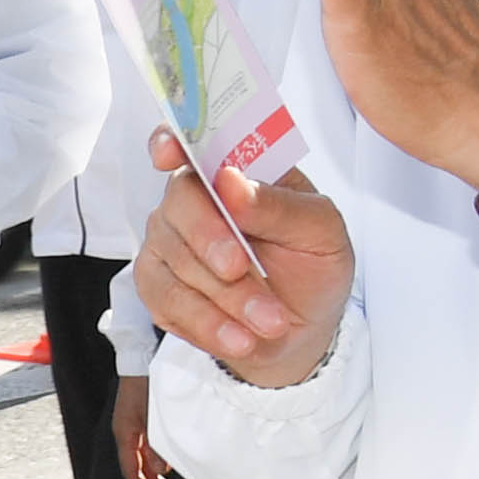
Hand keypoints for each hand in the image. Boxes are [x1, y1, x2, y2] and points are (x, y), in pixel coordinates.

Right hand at [111, 373, 171, 478]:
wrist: (145, 352)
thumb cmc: (149, 381)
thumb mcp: (154, 414)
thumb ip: (156, 443)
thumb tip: (158, 471)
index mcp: (125, 431)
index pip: (131, 469)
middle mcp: (126, 429)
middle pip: (134, 466)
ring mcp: (133, 422)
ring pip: (141, 457)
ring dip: (153, 474)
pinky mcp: (142, 415)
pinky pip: (146, 444)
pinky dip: (155, 458)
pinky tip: (166, 464)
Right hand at [131, 126, 356, 388]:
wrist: (302, 330)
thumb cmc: (312, 267)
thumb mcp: (321, 232)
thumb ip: (280, 205)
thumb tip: (229, 181)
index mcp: (234, 171)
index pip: (191, 141)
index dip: (172, 141)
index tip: (171, 154)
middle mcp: (193, 200)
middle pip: (180, 202)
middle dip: (211, 239)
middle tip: (241, 269)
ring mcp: (168, 242)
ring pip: (176, 259)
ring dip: (227, 296)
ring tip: (269, 320)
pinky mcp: (157, 286)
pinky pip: (167, 300)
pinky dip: (208, 323)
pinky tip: (240, 337)